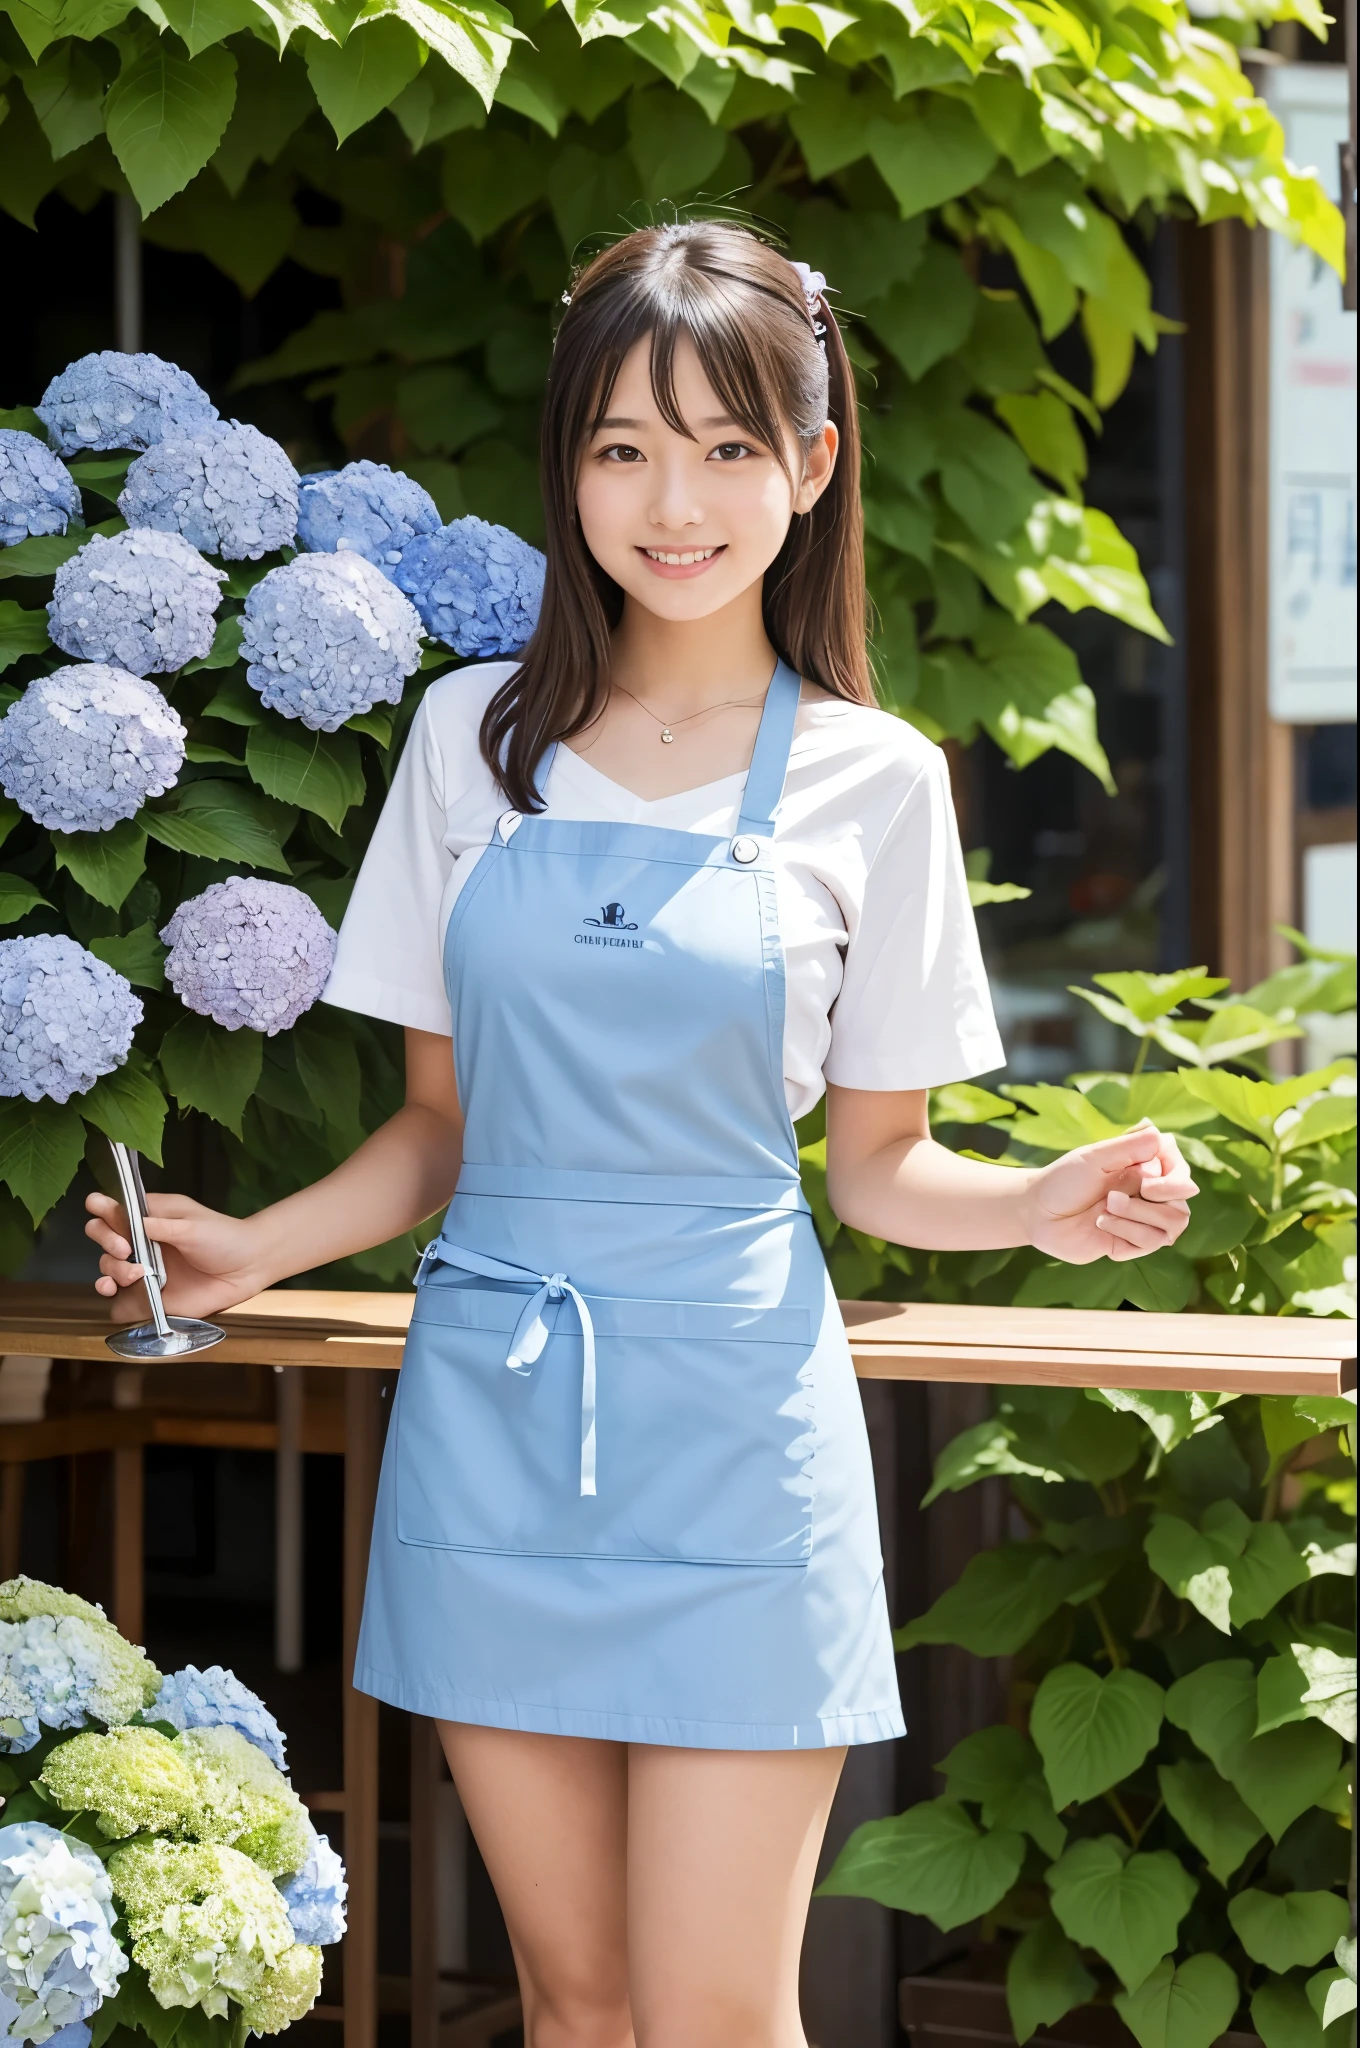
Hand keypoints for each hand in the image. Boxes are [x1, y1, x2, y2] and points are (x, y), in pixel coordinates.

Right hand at [85, 1191, 269, 1321]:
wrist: (247, 1268)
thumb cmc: (224, 1238)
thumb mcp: (192, 1225)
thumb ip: (160, 1225)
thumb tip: (130, 1221)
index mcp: (150, 1217)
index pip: (114, 1210)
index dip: (102, 1209)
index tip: (100, 1212)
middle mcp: (142, 1244)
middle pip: (103, 1239)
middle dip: (105, 1241)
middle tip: (125, 1248)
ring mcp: (145, 1271)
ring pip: (108, 1270)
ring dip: (111, 1271)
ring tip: (135, 1274)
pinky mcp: (151, 1297)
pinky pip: (121, 1302)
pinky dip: (113, 1299)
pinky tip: (117, 1292)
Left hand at [1021, 1122, 1197, 1265]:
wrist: (1038, 1214)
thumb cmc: (1064, 1180)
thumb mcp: (1094, 1158)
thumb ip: (1129, 1147)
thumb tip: (1163, 1137)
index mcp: (1143, 1166)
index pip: (1180, 1170)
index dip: (1174, 1178)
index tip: (1148, 1180)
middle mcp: (1148, 1193)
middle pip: (1183, 1199)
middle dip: (1160, 1196)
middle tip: (1122, 1194)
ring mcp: (1142, 1219)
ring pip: (1174, 1223)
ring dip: (1139, 1214)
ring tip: (1106, 1208)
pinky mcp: (1133, 1243)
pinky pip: (1152, 1242)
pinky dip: (1127, 1231)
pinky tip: (1102, 1224)